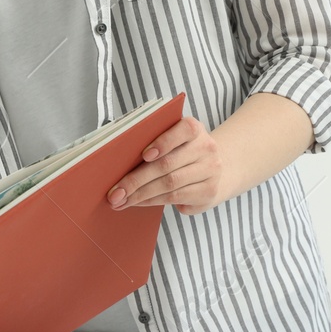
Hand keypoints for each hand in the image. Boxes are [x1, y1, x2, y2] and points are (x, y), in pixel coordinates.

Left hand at [107, 115, 227, 215]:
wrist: (215, 170)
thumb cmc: (182, 152)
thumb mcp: (175, 140)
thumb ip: (154, 142)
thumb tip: (119, 161)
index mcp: (195, 129)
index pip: (184, 130)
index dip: (163, 142)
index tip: (144, 155)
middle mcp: (206, 148)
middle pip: (168, 164)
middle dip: (136, 180)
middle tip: (115, 193)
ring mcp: (210, 171)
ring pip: (170, 184)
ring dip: (141, 194)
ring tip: (121, 200)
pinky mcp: (208, 192)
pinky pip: (175, 198)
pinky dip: (152, 201)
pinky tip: (137, 202)